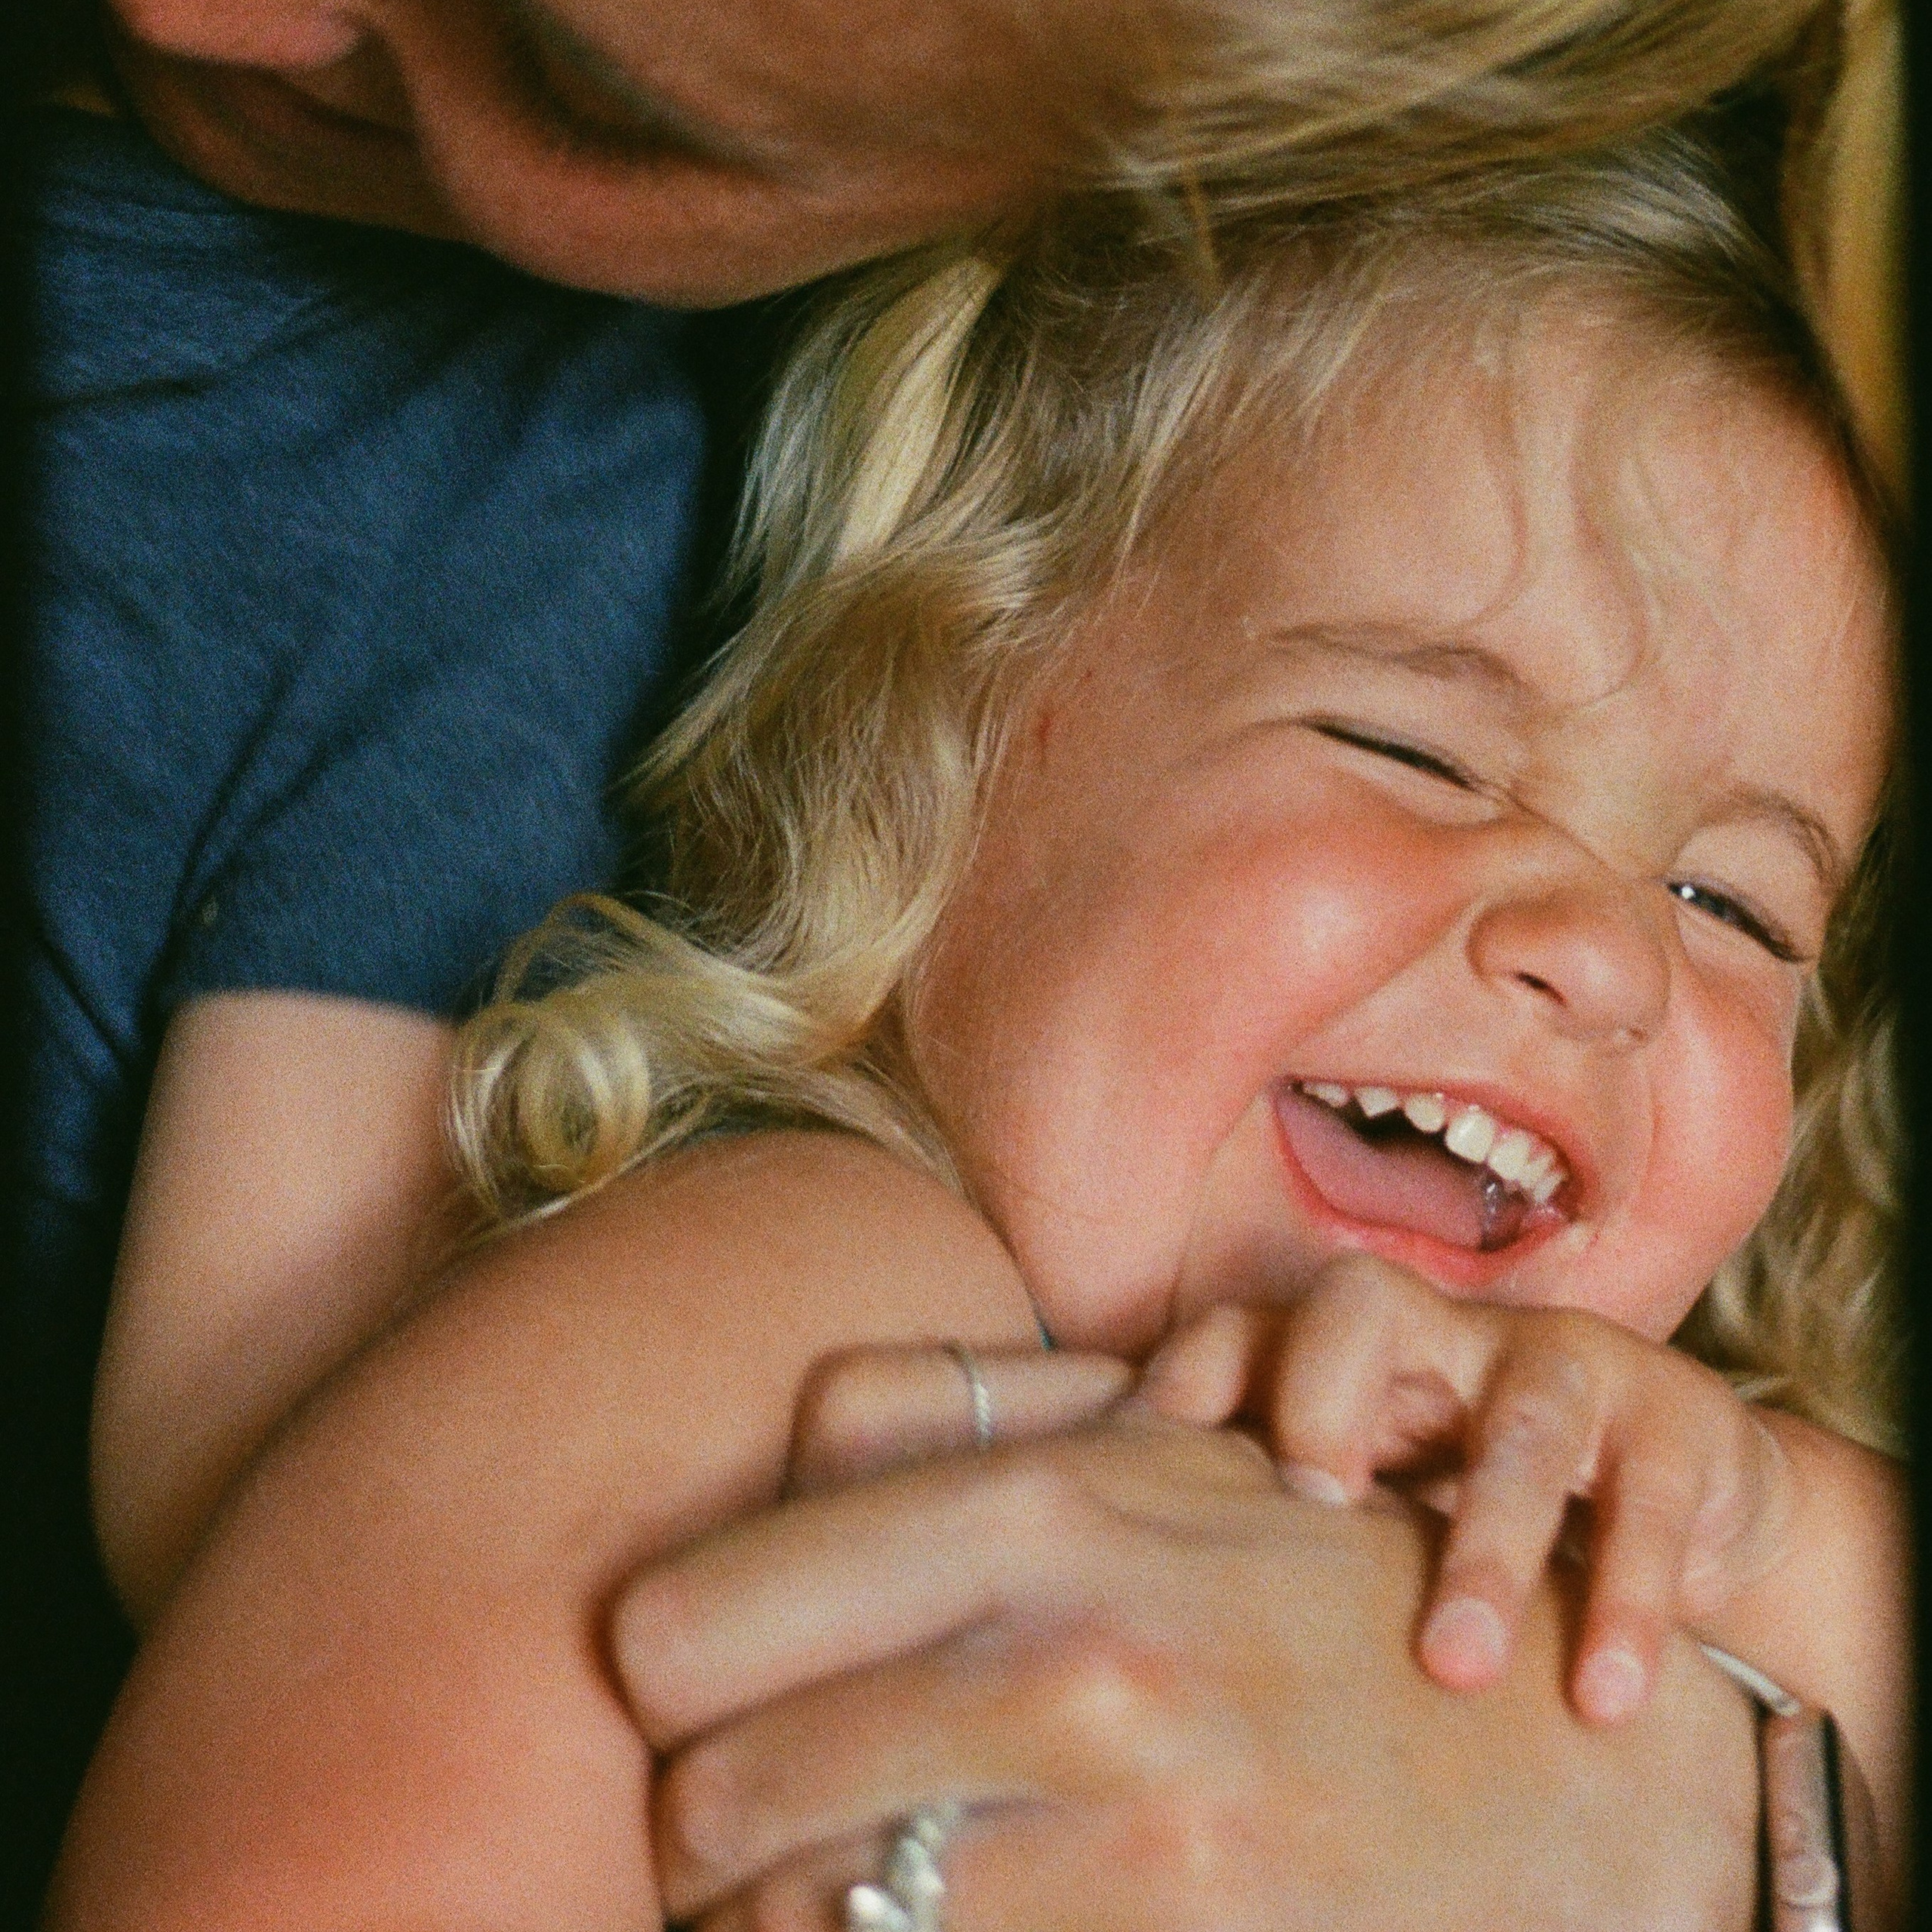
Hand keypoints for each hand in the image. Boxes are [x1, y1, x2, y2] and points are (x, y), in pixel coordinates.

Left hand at [615, 1375, 1759, 1931]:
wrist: (1579, 1761)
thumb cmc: (1318, 1592)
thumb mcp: (1145, 1462)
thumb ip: (935, 1437)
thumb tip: (754, 1482)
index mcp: (1038, 1509)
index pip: (682, 1625)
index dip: (665, 1683)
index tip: (704, 1709)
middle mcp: (1072, 1664)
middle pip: (707, 1800)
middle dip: (705, 1833)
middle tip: (749, 1835)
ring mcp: (1140, 1842)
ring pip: (798, 1930)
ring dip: (786, 1924)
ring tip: (839, 1889)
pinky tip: (932, 1931)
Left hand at [1135, 1254, 1794, 1724]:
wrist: (1683, 1496)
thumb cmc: (1470, 1504)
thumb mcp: (1369, 1506)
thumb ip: (1269, 1531)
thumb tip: (1114, 1625)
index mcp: (1342, 1353)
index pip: (1235, 1331)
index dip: (1182, 1392)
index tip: (1134, 1492)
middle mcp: (1442, 1334)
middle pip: (1356, 1307)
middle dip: (1322, 1401)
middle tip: (1310, 1518)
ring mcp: (1559, 1363)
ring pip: (1517, 1425)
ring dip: (1485, 1552)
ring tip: (1456, 1669)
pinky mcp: (1671, 1419)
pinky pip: (1650, 1497)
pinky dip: (1626, 1599)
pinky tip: (1604, 1700)